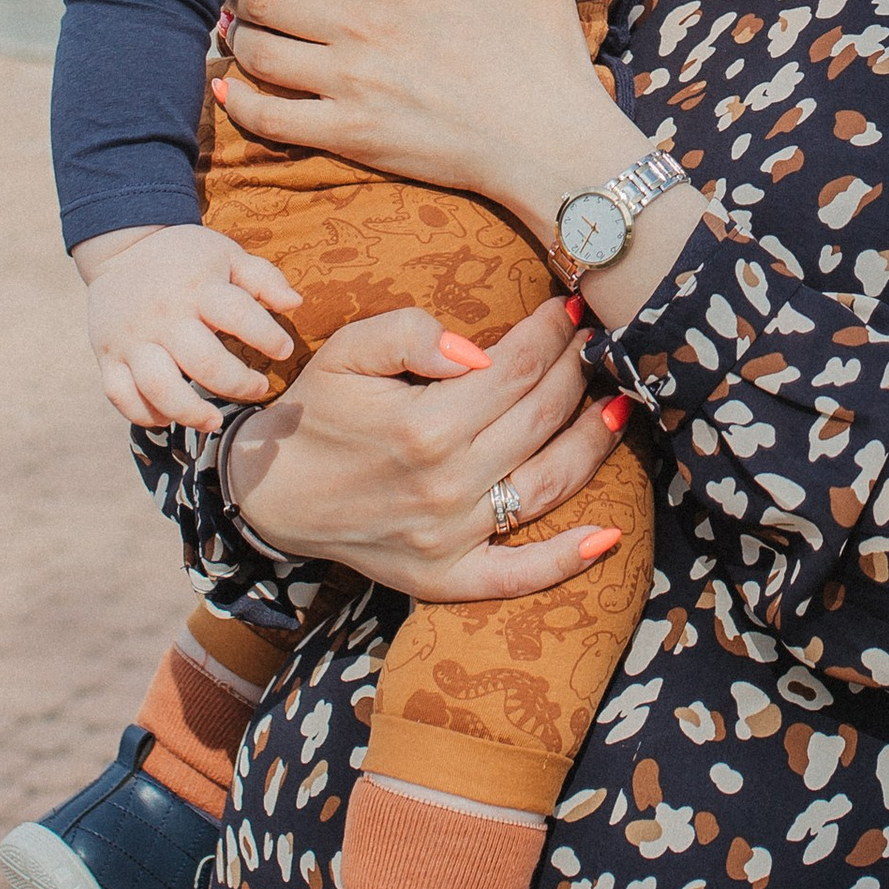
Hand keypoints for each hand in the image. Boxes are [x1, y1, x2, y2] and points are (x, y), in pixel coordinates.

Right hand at [78, 222, 298, 435]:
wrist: (121, 247)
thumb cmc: (186, 257)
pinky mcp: (108, 355)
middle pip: (201, 361)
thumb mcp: (226, 255)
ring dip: (189, 412)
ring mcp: (132, 339)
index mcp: (198, 287)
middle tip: (258, 388)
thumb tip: (295, 303)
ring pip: (158, 386)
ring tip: (213, 421)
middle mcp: (164, 316)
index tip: (283, 350)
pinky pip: (121, 395)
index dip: (266, 336)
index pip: (238, 314)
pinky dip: (143, 414)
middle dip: (237, 383)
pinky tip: (167, 417)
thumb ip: (263, 278)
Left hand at [218, 0, 703, 332]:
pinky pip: (266, 117)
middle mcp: (360, 25)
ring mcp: (349, 83)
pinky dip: (238, 102)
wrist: (552, 144)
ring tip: (243, 32)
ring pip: (254, 53)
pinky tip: (232, 89)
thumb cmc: (543, 52)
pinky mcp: (348, 136)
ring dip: (238, 39)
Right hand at [225, 293, 626, 602]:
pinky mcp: (446, 578)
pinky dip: (566, 560)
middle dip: (576, 372)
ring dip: (594, 445)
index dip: (550, 335)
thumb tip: (477, 350)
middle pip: (541, 419)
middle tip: (594, 344)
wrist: (270, 491)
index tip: (568, 310)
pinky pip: (518, 576)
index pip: (516, 370)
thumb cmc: (316, 412)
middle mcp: (446, 484)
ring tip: (618, 407)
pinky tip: (609, 536)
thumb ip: (410, 334)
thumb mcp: (346, 352)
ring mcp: (451, 537)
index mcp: (425, 426)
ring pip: (549, 485)